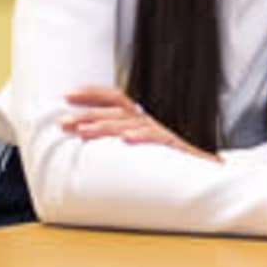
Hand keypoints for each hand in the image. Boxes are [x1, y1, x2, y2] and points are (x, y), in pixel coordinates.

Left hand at [58, 84, 215, 160]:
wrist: (202, 173)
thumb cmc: (167, 161)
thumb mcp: (136, 149)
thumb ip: (115, 143)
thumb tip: (84, 142)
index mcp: (138, 118)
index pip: (114, 97)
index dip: (91, 93)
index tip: (67, 95)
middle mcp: (147, 121)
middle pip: (114, 110)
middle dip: (87, 114)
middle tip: (64, 123)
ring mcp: (159, 132)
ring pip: (128, 123)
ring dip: (104, 126)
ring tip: (83, 132)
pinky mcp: (172, 145)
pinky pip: (155, 138)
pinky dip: (140, 137)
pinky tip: (126, 140)